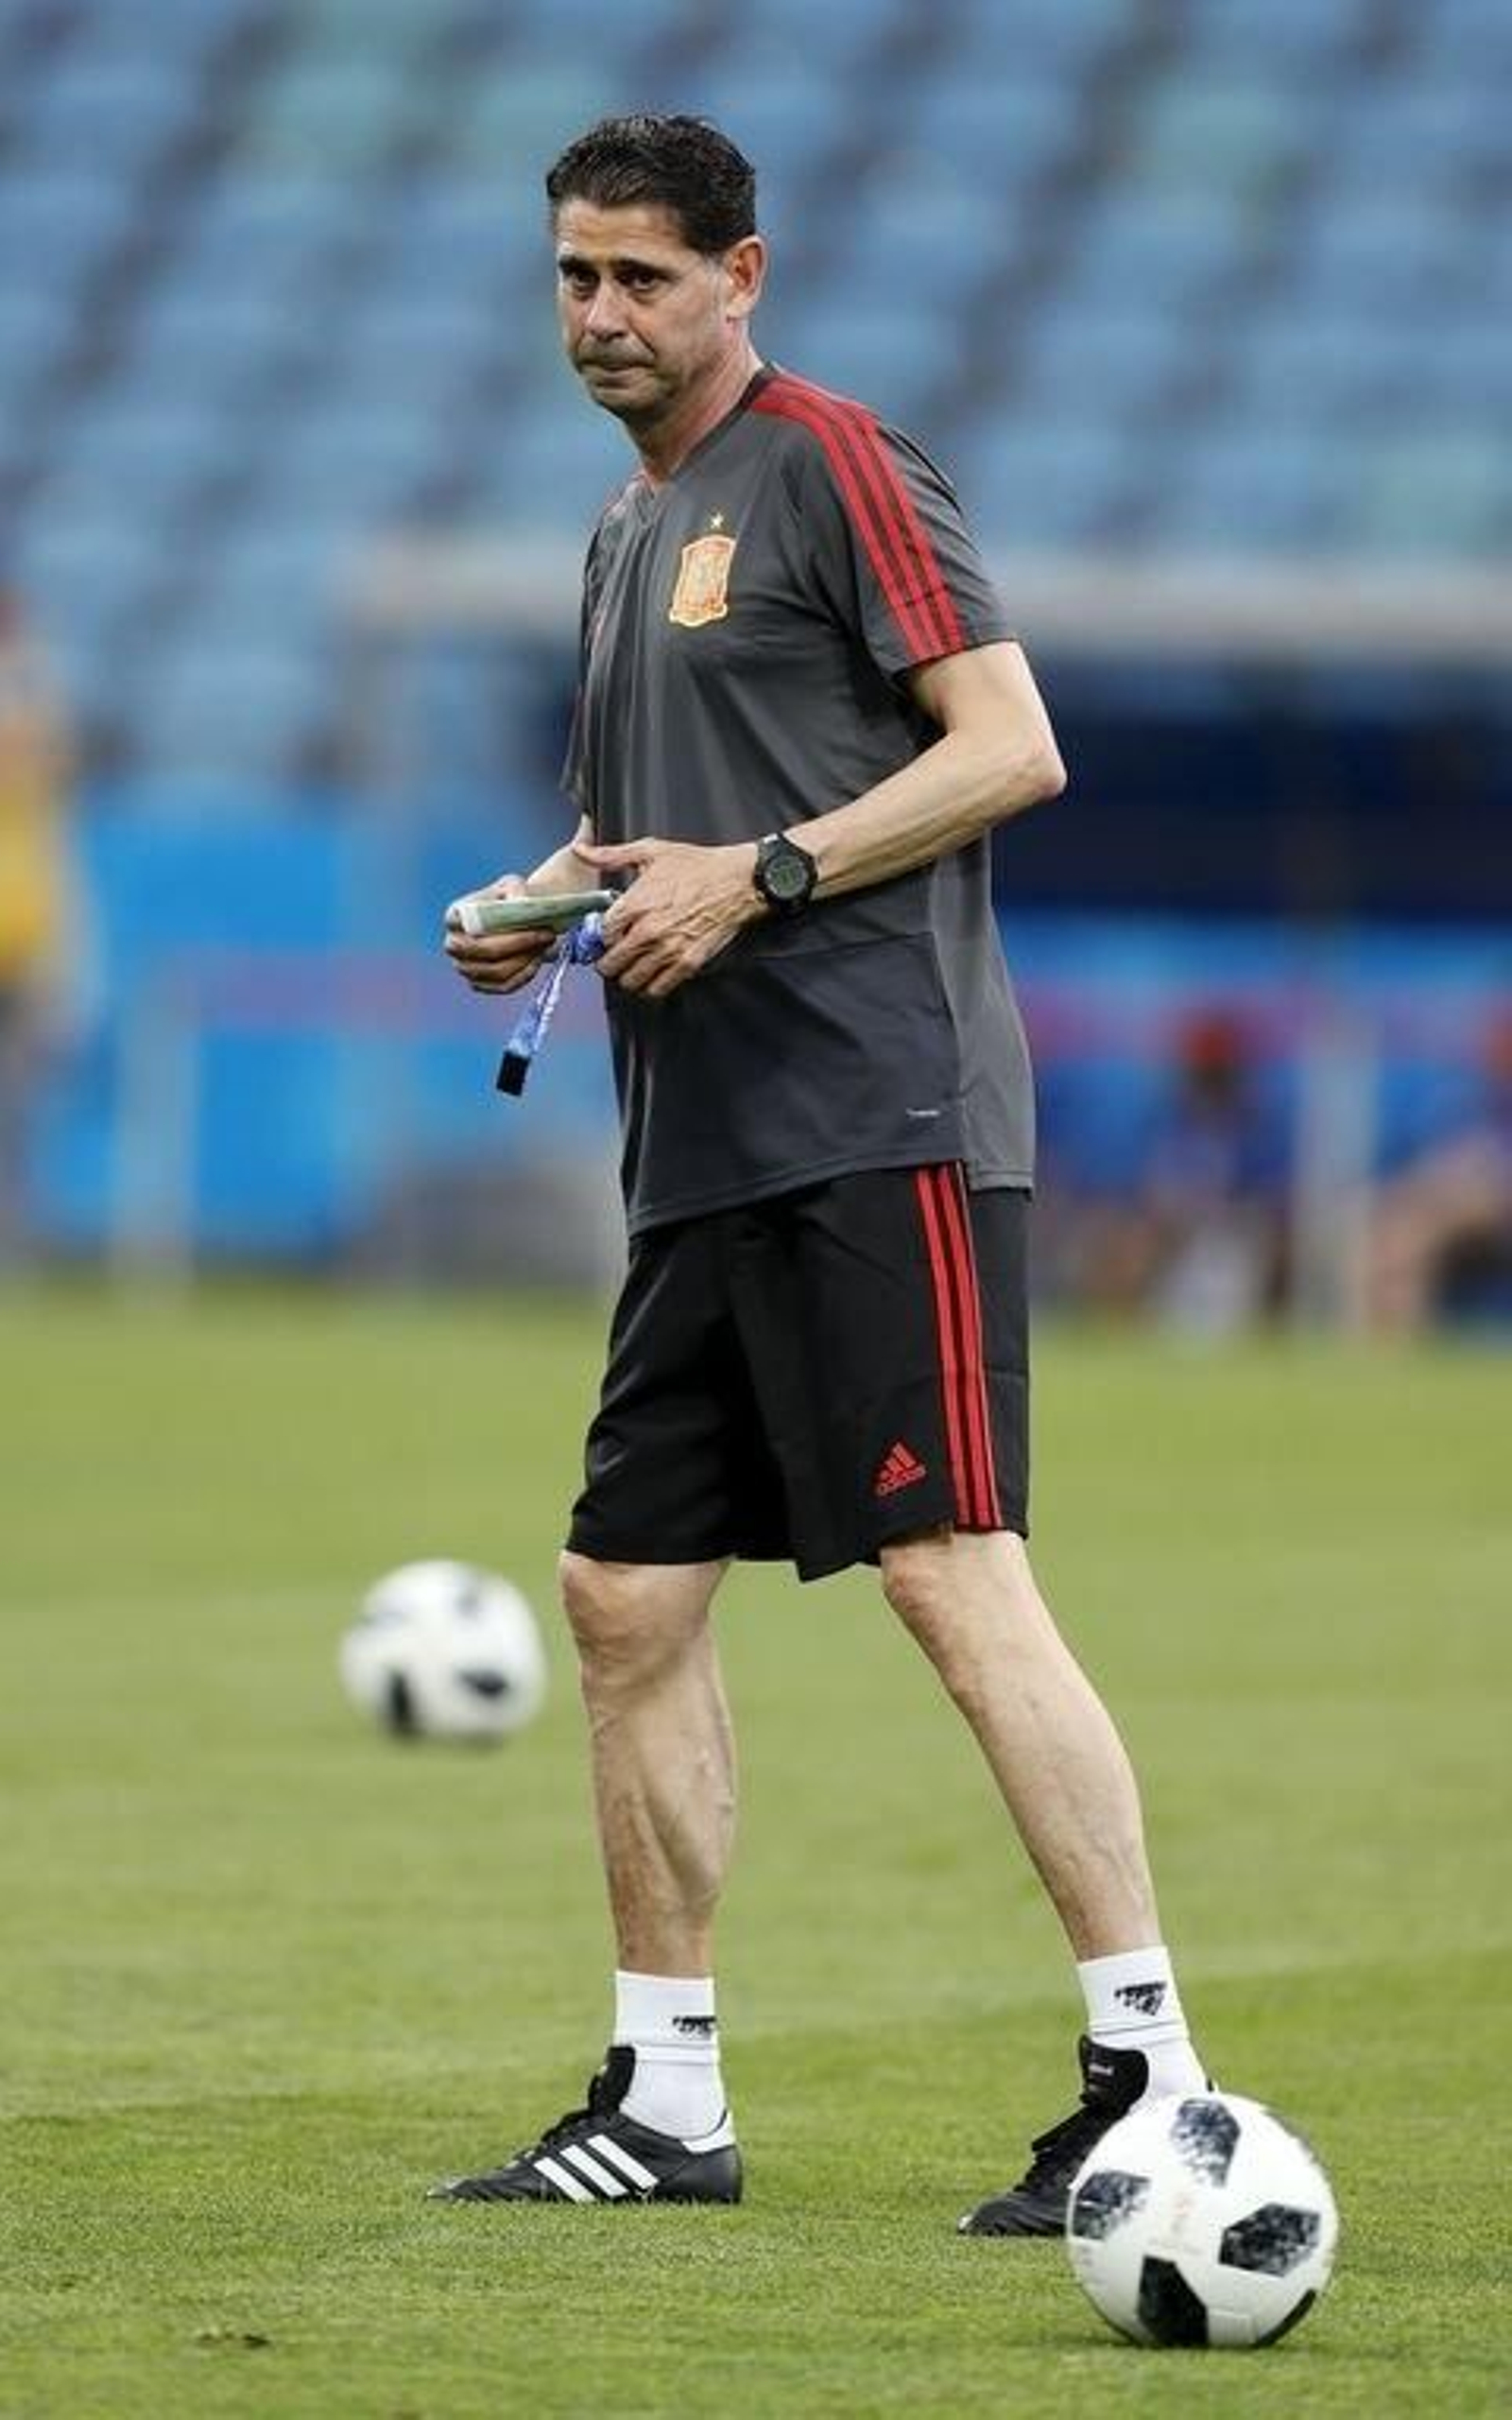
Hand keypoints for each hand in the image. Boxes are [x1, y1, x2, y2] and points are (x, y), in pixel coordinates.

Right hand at [443, 875, 557, 995]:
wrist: (522, 917)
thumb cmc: (515, 899)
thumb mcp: (515, 885)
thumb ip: (516, 891)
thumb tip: (519, 904)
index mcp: (455, 917)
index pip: (467, 928)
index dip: (500, 930)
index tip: (534, 925)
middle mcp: (454, 944)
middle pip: (483, 952)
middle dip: (518, 946)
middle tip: (547, 935)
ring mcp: (465, 967)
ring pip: (496, 972)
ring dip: (525, 960)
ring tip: (545, 945)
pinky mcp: (480, 983)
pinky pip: (504, 986)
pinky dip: (524, 975)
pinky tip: (537, 959)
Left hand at [579, 836, 760, 997]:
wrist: (739, 881)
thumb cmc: (697, 865)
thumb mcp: (650, 851)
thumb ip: (610, 856)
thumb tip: (579, 851)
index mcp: (634, 904)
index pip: (602, 936)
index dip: (602, 937)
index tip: (608, 935)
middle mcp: (647, 932)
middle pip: (610, 965)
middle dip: (609, 962)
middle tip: (615, 955)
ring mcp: (668, 951)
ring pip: (631, 982)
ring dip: (628, 976)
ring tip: (633, 966)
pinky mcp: (687, 964)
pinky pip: (657, 989)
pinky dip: (651, 986)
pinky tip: (653, 973)